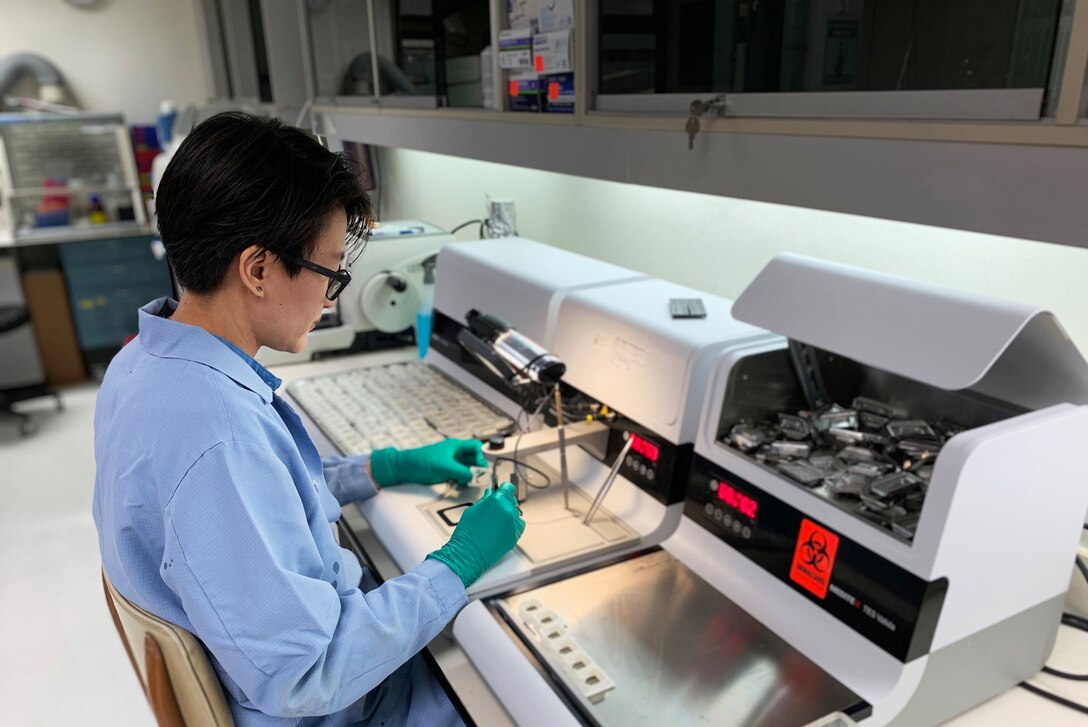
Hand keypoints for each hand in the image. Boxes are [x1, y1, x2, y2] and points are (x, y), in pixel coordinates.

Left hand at [369, 439, 486, 486]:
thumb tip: (475, 477)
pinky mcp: (446, 472)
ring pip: (467, 468)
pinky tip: (461, 485)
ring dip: (470, 476)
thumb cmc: (422, 462)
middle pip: (473, 459)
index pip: (475, 447)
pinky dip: (463, 480)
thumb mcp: (444, 466)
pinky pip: (460, 475)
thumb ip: (461, 471)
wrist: (404, 468)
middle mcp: (455, 453)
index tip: (480, 468)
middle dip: (477, 468)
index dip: (480, 456)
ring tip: (470, 483)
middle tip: (479, 478)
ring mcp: (451, 463)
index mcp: (456, 446)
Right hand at [427, 482, 524, 587]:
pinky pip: (519, 525)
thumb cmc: (467, 534)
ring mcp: (513, 523)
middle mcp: (508, 510)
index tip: (501, 492)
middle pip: (512, 500)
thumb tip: (490, 494)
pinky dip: (513, 525)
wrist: (469, 554)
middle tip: (495, 510)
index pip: (508, 488)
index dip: (504, 490)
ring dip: (508, 514)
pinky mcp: (516, 534)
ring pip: (516, 513)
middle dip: (505, 502)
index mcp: (497, 500)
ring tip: (496, 523)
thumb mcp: (472, 510)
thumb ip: (484, 500)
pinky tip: (501, 529)